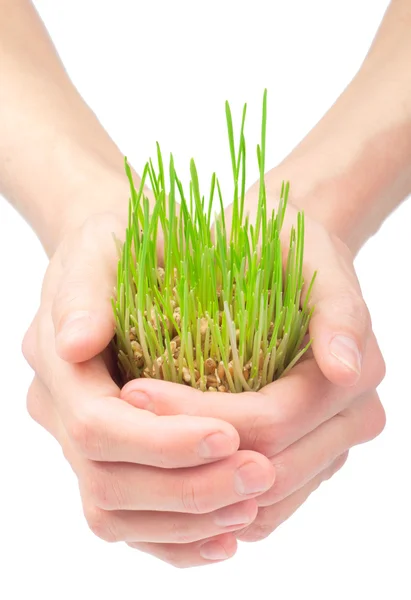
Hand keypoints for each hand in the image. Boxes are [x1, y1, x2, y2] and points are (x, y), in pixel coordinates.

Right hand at [22, 209, 275, 567]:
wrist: (115, 261)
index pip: (97, 426)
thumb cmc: (119, 244)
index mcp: (56, 363)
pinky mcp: (107, 457)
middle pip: (107, 481)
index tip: (230, 432)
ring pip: (117, 513)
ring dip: (187, 520)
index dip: (162, 441)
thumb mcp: (104, 246)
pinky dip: (175, 537)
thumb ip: (85, 290)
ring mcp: (79, 441)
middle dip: (187, 486)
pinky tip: (226, 534)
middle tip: (260, 474)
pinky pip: (129, 518)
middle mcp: (60, 411)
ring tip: (251, 504)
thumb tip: (75, 342)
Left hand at [121, 195, 385, 541]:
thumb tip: (345, 368)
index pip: (272, 420)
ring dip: (195, 482)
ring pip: (264, 501)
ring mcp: (329, 449)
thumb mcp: (308, 253)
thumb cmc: (284, 248)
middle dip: (187, 451)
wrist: (280, 261)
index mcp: (356, 376)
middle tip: (121, 418)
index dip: (197, 415)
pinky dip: (214, 498)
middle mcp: (351, 421)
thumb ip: (337, 304)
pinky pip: (263, 506)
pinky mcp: (307, 464)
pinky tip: (166, 467)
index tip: (133, 391)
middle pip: (266, 467)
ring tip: (136, 447)